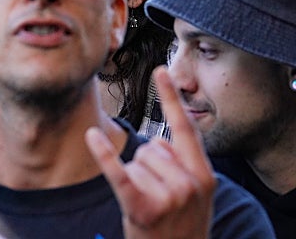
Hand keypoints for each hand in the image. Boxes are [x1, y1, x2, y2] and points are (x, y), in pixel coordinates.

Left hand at [85, 67, 214, 238]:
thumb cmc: (180, 225)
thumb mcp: (194, 195)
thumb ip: (181, 163)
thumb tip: (157, 140)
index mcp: (204, 175)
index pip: (185, 128)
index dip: (171, 98)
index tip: (160, 71)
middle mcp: (189, 183)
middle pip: (150, 147)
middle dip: (148, 167)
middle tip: (159, 197)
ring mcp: (169, 197)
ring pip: (135, 162)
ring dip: (136, 180)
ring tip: (150, 204)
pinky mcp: (143, 208)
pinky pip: (119, 174)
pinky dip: (105, 156)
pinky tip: (92, 136)